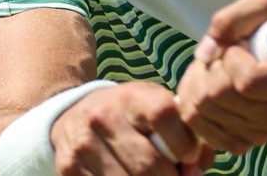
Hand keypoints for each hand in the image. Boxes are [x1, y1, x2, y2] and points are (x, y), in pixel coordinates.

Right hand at [50, 81, 213, 174]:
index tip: (191, 156)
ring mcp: (84, 144)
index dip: (184, 142)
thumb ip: (185, 132)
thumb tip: (196, 170)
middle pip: (147, 164)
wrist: (74, 113)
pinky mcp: (69, 168)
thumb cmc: (130, 114)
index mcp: (132, 97)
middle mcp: (104, 116)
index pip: (164, 115)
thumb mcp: (155, 107)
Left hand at [175, 0, 266, 154]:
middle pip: (219, 96)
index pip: (246, 82)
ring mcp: (263, 136)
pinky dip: (194, 104)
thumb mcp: (257, 8)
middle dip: (209, 69)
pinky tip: (208, 88)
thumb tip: (205, 55)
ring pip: (204, 111)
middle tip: (220, 57)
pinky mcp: (242, 145)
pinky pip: (199, 127)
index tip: (239, 47)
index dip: (231, 59)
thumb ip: (229, 20)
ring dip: (198, 83)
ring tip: (214, 70)